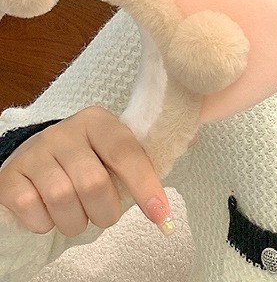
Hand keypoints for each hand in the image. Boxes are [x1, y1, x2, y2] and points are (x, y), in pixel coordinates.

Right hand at [0, 106, 172, 236]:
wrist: (33, 155)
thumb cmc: (86, 156)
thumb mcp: (114, 146)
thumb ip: (148, 149)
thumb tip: (189, 142)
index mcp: (99, 121)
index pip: (127, 153)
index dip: (146, 186)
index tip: (161, 216)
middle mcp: (67, 131)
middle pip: (94, 183)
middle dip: (106, 212)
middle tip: (107, 216)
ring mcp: (36, 152)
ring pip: (64, 200)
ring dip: (77, 221)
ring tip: (79, 216)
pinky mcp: (11, 176)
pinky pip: (32, 210)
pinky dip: (46, 223)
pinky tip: (51, 216)